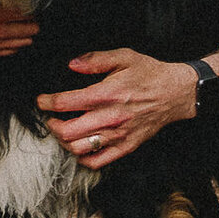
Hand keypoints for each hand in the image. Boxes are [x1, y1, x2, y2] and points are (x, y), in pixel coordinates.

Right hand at [0, 0, 37, 58]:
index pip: (25, 15)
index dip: (31, 8)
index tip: (32, 4)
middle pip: (28, 31)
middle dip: (32, 22)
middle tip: (32, 15)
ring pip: (21, 43)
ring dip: (25, 34)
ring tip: (26, 26)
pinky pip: (9, 51)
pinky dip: (15, 44)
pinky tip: (14, 38)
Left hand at [37, 49, 197, 169]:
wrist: (176, 93)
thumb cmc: (149, 74)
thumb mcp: (124, 57)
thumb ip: (96, 59)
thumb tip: (72, 64)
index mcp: (107, 94)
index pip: (66, 103)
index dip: (47, 103)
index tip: (42, 101)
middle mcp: (111, 117)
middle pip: (68, 131)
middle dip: (52, 125)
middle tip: (50, 118)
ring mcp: (119, 135)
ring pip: (79, 148)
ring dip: (64, 141)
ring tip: (63, 132)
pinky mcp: (126, 146)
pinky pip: (98, 161)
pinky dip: (82, 158)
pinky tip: (80, 146)